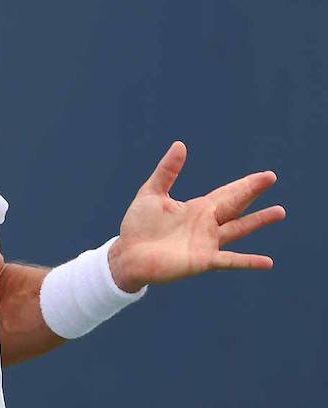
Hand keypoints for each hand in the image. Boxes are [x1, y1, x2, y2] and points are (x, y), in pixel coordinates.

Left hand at [108, 141, 285, 292]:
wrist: (127, 256)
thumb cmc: (138, 226)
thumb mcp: (151, 193)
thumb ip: (167, 171)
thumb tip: (180, 144)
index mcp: (197, 209)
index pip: (227, 193)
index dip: (244, 184)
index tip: (264, 175)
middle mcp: (207, 225)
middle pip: (236, 205)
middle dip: (252, 191)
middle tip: (271, 177)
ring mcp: (207, 243)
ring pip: (239, 229)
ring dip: (258, 221)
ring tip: (279, 212)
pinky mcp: (202, 260)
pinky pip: (230, 260)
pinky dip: (248, 261)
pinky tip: (267, 262)